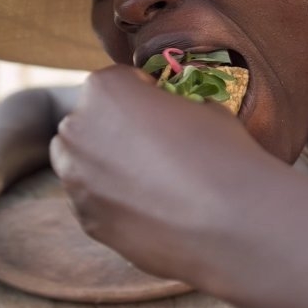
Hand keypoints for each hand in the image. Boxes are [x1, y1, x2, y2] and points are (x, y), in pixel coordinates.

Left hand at [51, 65, 269, 293]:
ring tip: (155, 184)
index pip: (119, 83)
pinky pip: (94, 202)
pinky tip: (153, 210)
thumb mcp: (203, 108)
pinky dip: (115, 203)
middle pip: (91, 122)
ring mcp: (75, 179)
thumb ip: (172, 106)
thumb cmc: (222, 154)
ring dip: (110, 167)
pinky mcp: (86, 220)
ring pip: (85, 165)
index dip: (146, 95)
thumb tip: (171, 117)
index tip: (167, 112)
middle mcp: (76, 130)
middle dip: (118, 130)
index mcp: (104, 89)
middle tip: (158, 150)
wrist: (232, 224)